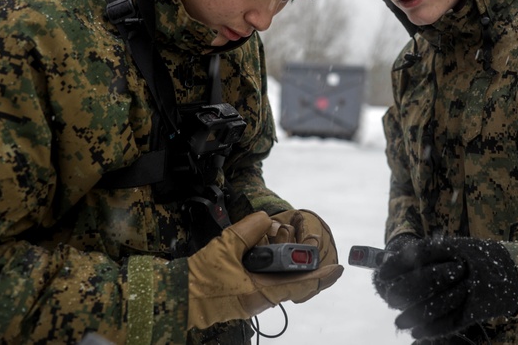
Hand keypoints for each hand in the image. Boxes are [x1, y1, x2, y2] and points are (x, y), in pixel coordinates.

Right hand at [186, 211, 343, 329]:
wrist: (179, 296)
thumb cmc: (199, 280)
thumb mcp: (225, 248)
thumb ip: (248, 231)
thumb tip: (266, 221)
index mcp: (262, 293)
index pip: (301, 286)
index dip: (322, 276)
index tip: (338, 267)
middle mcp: (263, 297)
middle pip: (296, 279)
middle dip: (307, 257)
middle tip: (313, 236)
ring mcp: (256, 295)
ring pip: (284, 277)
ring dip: (291, 256)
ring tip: (293, 234)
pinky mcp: (248, 290)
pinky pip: (271, 277)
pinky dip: (276, 260)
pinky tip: (274, 244)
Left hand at [375, 237, 517, 339]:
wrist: (517, 272)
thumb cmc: (479, 260)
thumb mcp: (459, 249)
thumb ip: (432, 255)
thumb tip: (395, 263)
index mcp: (457, 247)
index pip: (422, 252)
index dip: (400, 263)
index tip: (383, 273)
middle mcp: (465, 266)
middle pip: (428, 279)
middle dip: (404, 291)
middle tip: (390, 300)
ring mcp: (473, 288)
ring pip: (438, 304)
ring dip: (415, 316)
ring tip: (399, 323)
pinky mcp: (479, 309)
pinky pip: (452, 321)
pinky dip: (432, 329)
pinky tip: (418, 332)